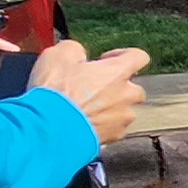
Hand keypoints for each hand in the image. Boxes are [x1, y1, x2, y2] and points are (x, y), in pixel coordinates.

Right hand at [30, 39, 154, 144]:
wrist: (48, 128)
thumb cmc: (55, 90)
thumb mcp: (58, 55)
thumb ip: (76, 50)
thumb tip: (78, 55)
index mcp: (118, 72)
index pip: (139, 56)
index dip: (122, 55)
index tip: (105, 60)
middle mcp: (127, 96)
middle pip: (134, 88)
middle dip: (117, 87)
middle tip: (93, 87)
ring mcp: (121, 119)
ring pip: (124, 111)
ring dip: (110, 108)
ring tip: (85, 108)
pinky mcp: (112, 138)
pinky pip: (113, 129)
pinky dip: (101, 125)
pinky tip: (82, 123)